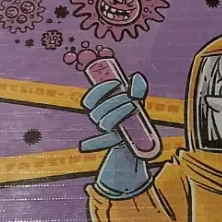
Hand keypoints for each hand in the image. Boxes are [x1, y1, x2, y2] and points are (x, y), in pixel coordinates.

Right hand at [80, 73, 152, 197]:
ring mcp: (105, 131)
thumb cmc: (133, 112)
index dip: (101, 89)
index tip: (117, 82)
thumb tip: (136, 76)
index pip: (91, 98)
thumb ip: (137, 88)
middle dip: (114, 101)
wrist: (137, 136)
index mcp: (100, 106)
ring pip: (104, 123)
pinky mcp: (112, 142)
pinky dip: (93, 143)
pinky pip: (101, 142)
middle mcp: (99, 118)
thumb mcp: (136, 98)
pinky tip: (85, 145)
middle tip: (130, 96)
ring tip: (133, 106)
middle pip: (97, 111)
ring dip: (118, 113)